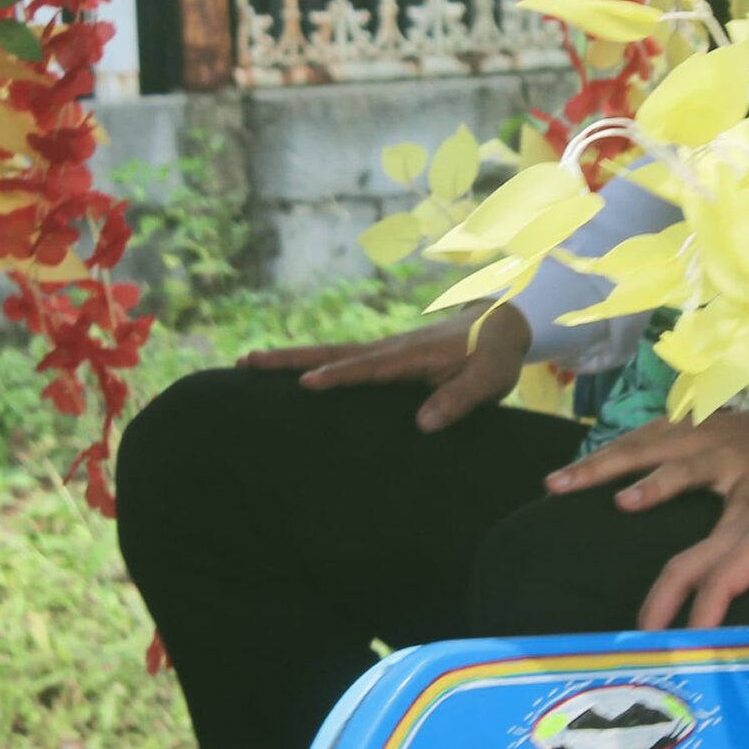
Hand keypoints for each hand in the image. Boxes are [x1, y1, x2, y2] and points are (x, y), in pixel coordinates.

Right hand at [238, 303, 529, 432]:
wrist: (501, 324)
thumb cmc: (495, 356)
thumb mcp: (489, 381)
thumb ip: (459, 400)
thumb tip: (422, 424)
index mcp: (412, 355)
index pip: (368, 367)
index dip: (338, 376)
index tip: (305, 384)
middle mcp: (390, 349)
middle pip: (332, 352)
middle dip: (290, 358)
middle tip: (246, 361)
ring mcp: (383, 352)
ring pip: (330, 353)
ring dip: (291, 358)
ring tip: (246, 364)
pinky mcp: (383, 359)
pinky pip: (342, 361)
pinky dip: (310, 364)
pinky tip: (287, 377)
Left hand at [545, 399, 748, 513]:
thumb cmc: (743, 443)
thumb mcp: (698, 442)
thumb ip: (663, 462)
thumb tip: (618, 492)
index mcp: (677, 433)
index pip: (626, 445)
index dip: (589, 463)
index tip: (551, 484)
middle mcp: (696, 440)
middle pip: (641, 451)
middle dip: (599, 468)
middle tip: (560, 486)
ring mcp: (728, 459)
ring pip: (687, 470)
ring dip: (656, 483)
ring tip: (625, 500)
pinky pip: (741, 507)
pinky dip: (727, 528)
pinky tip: (714, 549)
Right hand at [638, 474, 748, 630]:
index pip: (722, 578)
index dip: (702, 615)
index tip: (689, 649)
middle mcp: (746, 525)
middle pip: (688, 562)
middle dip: (661, 602)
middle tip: (644, 642)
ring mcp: (743, 523)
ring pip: (690, 556)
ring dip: (666, 591)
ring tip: (653, 631)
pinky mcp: (746, 527)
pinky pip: (705, 554)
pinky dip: (684, 580)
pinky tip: (679, 605)